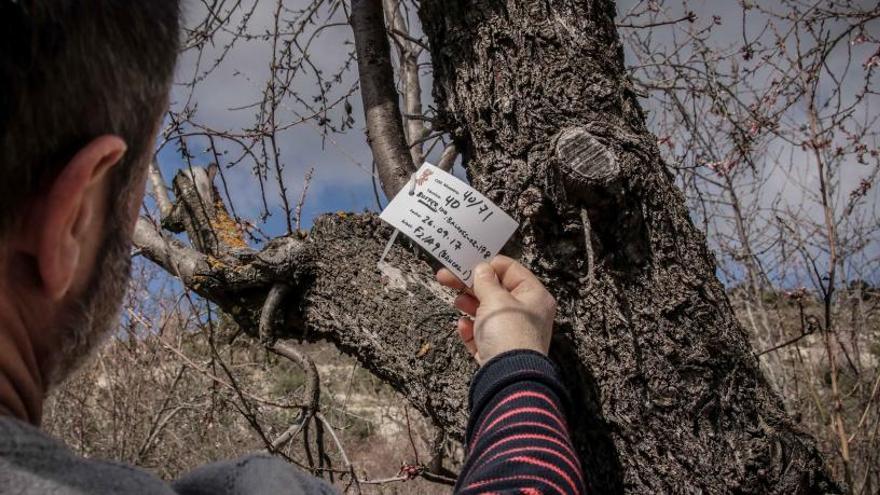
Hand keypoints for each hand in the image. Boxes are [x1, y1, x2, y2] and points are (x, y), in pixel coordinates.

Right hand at [436, 256, 556, 364]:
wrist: (508, 378)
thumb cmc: (508, 333)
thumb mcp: (496, 299)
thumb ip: (486, 281)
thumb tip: (482, 269)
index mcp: (534, 296)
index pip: (510, 270)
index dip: (487, 265)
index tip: (465, 264)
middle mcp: (527, 314)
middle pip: (495, 291)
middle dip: (470, 285)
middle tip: (444, 277)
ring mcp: (513, 334)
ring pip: (487, 313)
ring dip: (470, 305)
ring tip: (457, 303)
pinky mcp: (499, 351)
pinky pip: (482, 335)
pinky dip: (471, 329)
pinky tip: (462, 326)